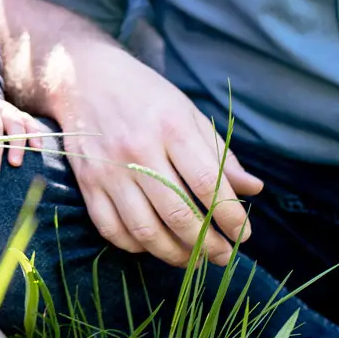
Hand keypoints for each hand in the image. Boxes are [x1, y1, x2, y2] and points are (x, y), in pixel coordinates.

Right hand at [49, 40, 261, 267]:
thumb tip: (253, 190)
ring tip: (192, 260)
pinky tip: (153, 245)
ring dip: (174, 254)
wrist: (84, 78)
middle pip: (178, 214)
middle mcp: (138, 150)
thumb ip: (219, 154)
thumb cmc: (145, 95)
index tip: (243, 235)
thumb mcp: (188, 113)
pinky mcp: (86, 183)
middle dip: (207, 244)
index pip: (209, 184)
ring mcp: (108, 169)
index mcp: (171, 128)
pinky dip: (135, 246)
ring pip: (144, 230)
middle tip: (223, 256)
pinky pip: (111, 229)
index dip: (230, 217)